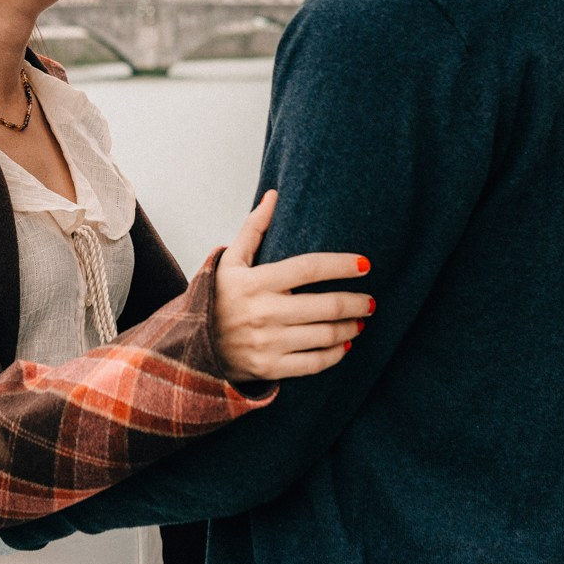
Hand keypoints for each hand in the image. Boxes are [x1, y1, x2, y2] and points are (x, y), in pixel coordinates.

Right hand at [210, 190, 374, 382]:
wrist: (193, 346)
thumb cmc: (218, 297)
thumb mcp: (229, 261)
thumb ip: (253, 228)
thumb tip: (273, 195)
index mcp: (255, 282)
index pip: (309, 268)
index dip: (341, 265)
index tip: (365, 265)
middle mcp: (263, 312)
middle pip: (325, 306)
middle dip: (356, 302)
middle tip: (370, 301)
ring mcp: (267, 343)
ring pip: (324, 335)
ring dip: (351, 328)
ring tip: (360, 322)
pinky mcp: (269, 367)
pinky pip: (314, 364)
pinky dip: (335, 355)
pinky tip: (344, 346)